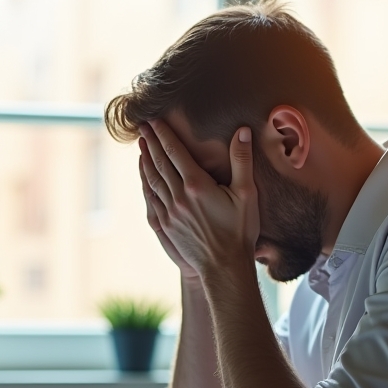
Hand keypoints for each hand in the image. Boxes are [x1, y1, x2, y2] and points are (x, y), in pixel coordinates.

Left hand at [139, 119, 257, 279]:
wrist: (224, 267)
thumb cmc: (240, 231)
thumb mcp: (247, 194)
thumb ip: (242, 161)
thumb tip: (242, 131)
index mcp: (197, 185)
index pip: (175, 152)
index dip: (164, 134)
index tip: (154, 120)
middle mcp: (178, 197)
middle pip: (160, 163)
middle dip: (151, 142)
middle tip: (142, 126)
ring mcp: (169, 212)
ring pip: (152, 179)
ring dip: (145, 160)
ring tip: (141, 145)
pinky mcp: (166, 225)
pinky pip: (151, 198)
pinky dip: (145, 182)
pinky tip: (144, 175)